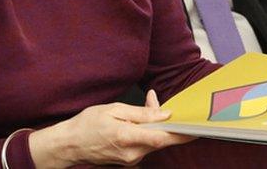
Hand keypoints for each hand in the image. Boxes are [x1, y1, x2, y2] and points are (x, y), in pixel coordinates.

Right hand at [28, 90, 193, 167]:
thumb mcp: (114, 109)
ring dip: (157, 126)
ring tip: (148, 107)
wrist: (69, 146)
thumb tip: (165, 113)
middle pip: (162, 139)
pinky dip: (149, 133)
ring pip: (155, 142)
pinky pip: (146, 145)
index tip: (198, 128)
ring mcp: (132, 160)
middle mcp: (133, 153)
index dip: (182, 133)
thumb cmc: (87, 124)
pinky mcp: (130, 161)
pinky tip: (141, 121)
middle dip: (169, 122)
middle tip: (167, 104)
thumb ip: (141, 112)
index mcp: (128, 137)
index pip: (163, 138)